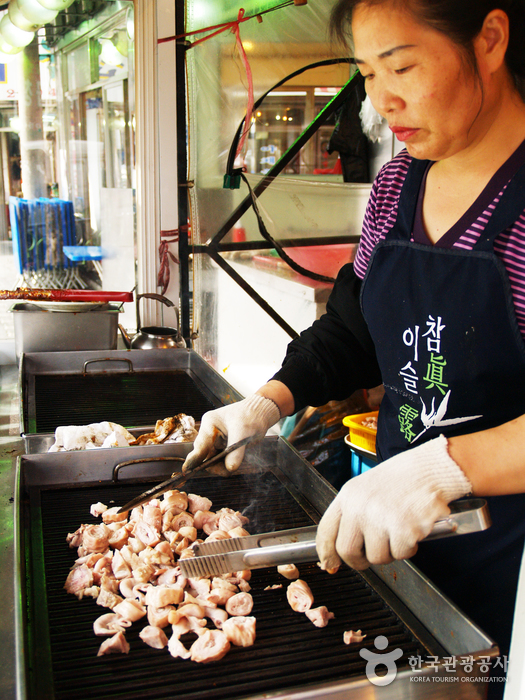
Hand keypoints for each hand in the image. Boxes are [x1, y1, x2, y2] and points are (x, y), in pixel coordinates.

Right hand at [183, 394, 280, 472]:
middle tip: (227, 470)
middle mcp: (209, 432)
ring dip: (222, 465)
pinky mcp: (222, 446)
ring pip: (212, 460)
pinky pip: (221, 460)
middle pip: (204, 455)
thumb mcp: (243, 433)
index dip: (194, 460)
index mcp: (210, 424)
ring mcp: (215, 440)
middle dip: (214, 464)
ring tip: (234, 463)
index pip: (200, 446)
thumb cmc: (250, 415)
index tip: (186, 472)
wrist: (260, 413)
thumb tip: (230, 468)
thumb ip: (236, 452)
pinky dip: (228, 463)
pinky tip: (237, 459)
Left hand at [316, 435, 471, 570]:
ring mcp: (380, 519)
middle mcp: (360, 507)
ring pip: (376, 557)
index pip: (326, 531)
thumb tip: (338, 552)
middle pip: (347, 551)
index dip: (326, 553)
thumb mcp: (366, 489)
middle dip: (359, 560)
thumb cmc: (401, 479)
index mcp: (348, 496)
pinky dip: (408, 547)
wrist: (430, 469)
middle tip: (371, 555)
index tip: (330, 564)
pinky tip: (412, 529)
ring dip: (389, 551)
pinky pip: (400, 554)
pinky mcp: (402, 530)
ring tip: (398, 531)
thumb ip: (352, 516)